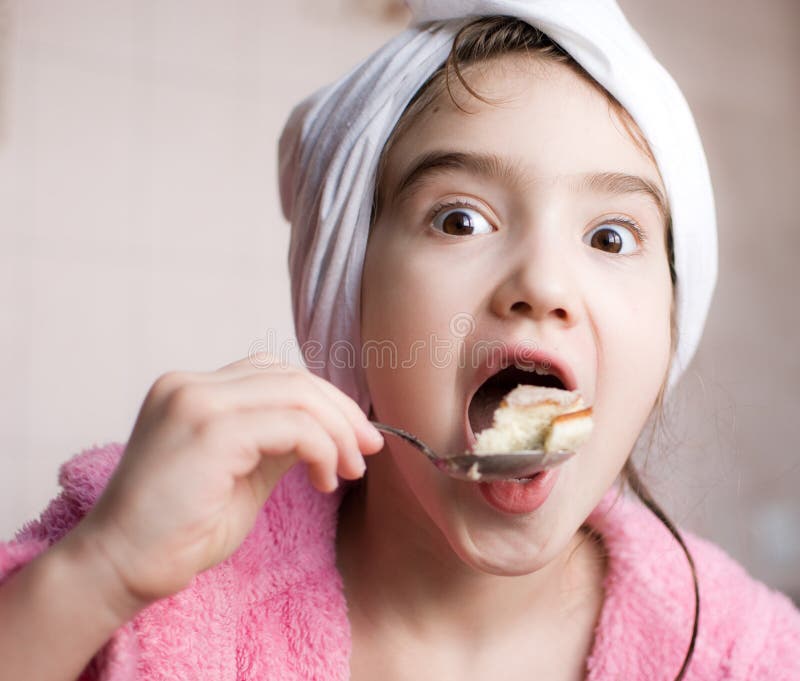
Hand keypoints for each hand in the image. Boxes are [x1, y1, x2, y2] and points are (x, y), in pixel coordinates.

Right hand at [75, 357, 383, 609]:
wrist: (120, 565)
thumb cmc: (180, 528)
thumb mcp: (242, 473)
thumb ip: (278, 441)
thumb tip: (330, 430)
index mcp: (193, 388)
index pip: (276, 373)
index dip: (324, 399)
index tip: (356, 436)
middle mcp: (191, 384)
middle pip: (292, 377)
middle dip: (341, 413)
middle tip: (369, 449)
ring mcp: (196, 401)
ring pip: (297, 394)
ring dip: (337, 433)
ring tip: (350, 471)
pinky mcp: (209, 429)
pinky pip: (292, 425)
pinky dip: (322, 449)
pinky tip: (325, 479)